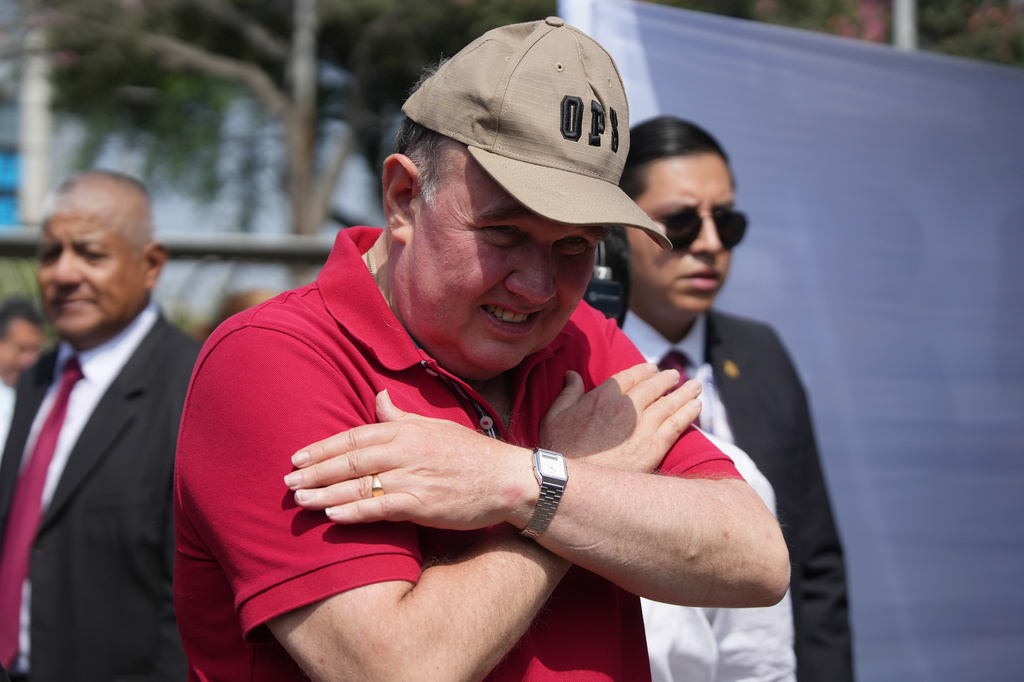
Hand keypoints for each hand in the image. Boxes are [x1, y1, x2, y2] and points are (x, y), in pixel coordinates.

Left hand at [284, 390, 535, 528]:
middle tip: (286, 483)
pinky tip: (332, 516)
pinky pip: (381, 507)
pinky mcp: (423, 502)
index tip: (297, 457)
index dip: (323, 448)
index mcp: (406, 430)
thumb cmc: (471, 454)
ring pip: (358, 484)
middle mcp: (405, 450)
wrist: (509, 479)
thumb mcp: (435, 426)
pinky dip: (355, 511)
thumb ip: (401, 416)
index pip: (354, 437)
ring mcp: (413, 476)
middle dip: (314, 471)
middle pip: (349, 460)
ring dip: (325, 493)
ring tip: (299, 501)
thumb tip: (379, 396)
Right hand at [540, 363, 701, 471]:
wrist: (572, 483)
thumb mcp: (554, 417)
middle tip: (675, 375)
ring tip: (695, 386)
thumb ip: (568, 393)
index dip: (643, 370)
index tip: (651, 368)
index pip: (629, 376)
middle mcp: (626, 408)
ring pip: (669, 403)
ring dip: (685, 392)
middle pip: (652, 387)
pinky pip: (677, 425)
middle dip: (666, 379)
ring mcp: (642, 428)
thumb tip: (573, 374)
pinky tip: (697, 406)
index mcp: (603, 397)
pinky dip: (688, 413)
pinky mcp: (654, 448)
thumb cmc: (559, 450)